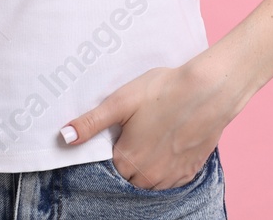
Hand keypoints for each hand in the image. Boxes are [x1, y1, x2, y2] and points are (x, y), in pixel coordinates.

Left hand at [58, 59, 242, 189]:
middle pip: (127, 178)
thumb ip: (91, 123)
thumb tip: (63, 138)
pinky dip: (164, 171)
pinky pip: (170, 182)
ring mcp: (171, 177)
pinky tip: (166, 149)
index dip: (110, 152)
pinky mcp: (190, 172)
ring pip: (148, 183)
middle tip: (134, 135)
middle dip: (126, 162)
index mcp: (127, 159)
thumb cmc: (164, 90)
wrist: (209, 90)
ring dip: (145, 169)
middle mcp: (148, 175)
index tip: (116, 136)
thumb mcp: (120, 101)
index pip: (106, 169)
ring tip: (150, 141)